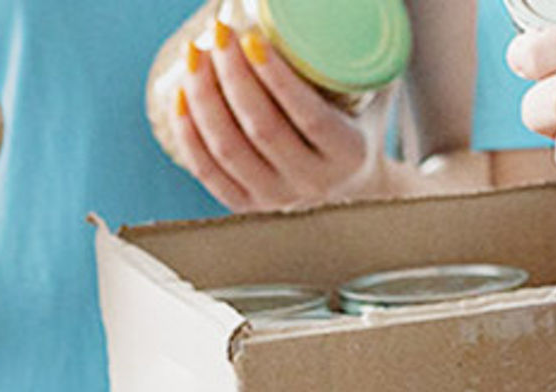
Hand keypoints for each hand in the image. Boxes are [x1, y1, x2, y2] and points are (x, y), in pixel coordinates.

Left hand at [161, 19, 387, 211]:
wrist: (358, 194)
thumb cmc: (361, 129)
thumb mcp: (375, 97)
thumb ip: (368, 56)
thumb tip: (361, 0)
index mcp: (349, 155)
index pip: (310, 118)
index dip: (277, 79)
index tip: (252, 39)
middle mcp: (313, 184)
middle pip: (262, 128)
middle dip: (233, 74)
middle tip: (219, 31)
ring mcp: (277, 200)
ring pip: (228, 148)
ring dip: (205, 95)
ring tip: (195, 52)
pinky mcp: (247, 207)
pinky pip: (207, 171)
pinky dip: (188, 131)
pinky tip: (180, 94)